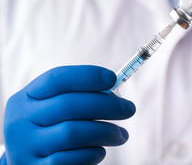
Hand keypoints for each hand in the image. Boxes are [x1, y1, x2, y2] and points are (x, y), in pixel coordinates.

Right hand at [2, 65, 135, 164]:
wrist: (26, 161)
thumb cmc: (49, 128)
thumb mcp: (51, 107)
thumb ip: (76, 96)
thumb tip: (113, 93)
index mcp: (26, 98)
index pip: (57, 79)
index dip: (88, 76)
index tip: (113, 78)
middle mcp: (21, 120)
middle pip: (69, 104)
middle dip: (107, 105)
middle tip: (129, 109)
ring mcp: (25, 147)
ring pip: (73, 133)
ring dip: (106, 132)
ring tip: (122, 134)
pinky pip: (72, 159)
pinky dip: (93, 153)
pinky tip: (100, 150)